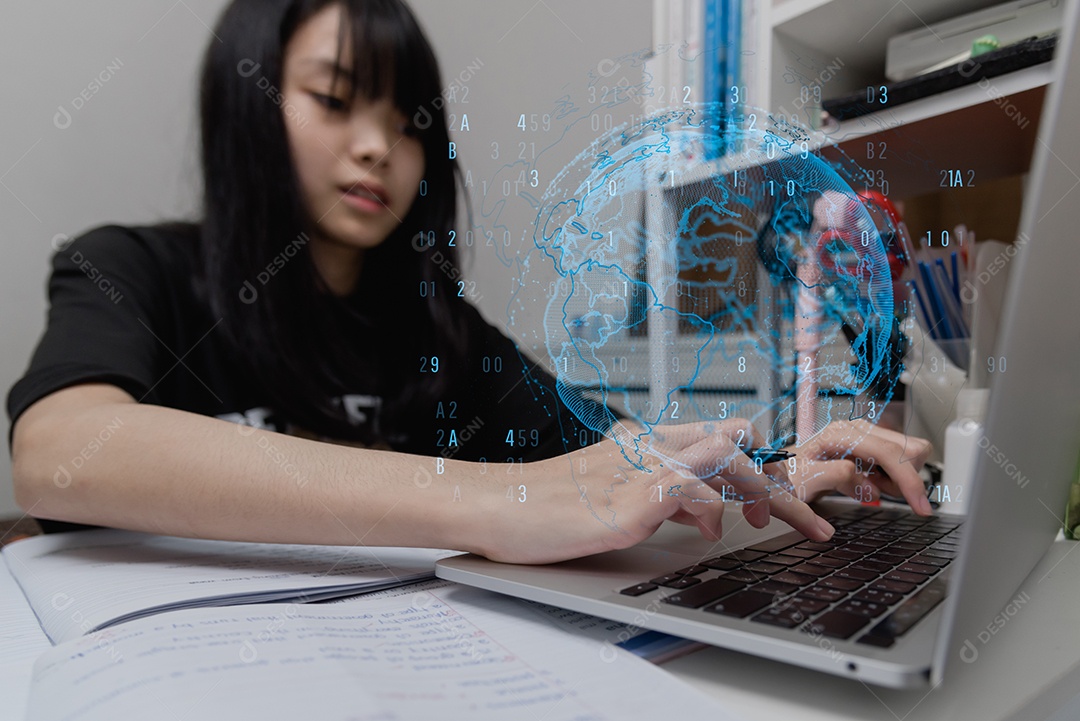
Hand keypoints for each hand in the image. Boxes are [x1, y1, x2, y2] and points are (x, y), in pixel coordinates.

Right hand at [474, 419, 834, 563]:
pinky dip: (711, 509)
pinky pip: (688, 488)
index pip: (719, 439)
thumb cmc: (545, 506)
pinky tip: (712, 532)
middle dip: (781, 484)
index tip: (786, 499)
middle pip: (733, 447)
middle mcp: (645, 445)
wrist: (493, 506)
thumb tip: (711, 510)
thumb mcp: (616, 498)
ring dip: (761, 490)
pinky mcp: (625, 496)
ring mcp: (636, 466)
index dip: (761, 467)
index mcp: (643, 441)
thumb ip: (665, 498)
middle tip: (809, 520)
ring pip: (722, 456)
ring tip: (768, 522)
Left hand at [786, 420, 932, 514]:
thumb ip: (837, 479)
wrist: (779, 472)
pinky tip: (871, 481)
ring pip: (910, 452)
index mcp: (842, 434)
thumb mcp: (806, 481)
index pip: (890, 453)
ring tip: (871, 484)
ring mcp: (865, 434)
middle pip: (911, 449)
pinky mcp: (870, 443)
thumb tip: (871, 488)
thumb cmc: (788, 476)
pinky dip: (893, 476)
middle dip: (903, 478)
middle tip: (877, 490)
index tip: (920, 507)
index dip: (909, 481)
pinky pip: (900, 459)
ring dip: (899, 477)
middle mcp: (857, 428)